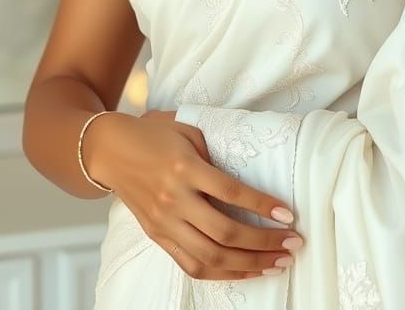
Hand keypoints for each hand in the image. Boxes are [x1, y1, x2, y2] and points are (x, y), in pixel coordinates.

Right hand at [86, 109, 301, 281]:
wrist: (110, 151)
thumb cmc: (154, 135)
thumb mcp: (188, 131)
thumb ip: (216, 155)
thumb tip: (248, 181)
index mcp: (185, 168)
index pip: (231, 192)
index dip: (262, 206)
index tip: (288, 214)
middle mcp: (174, 199)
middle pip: (225, 231)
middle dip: (264, 242)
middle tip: (294, 243)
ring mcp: (165, 222)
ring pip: (211, 256)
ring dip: (250, 264)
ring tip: (279, 262)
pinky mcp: (158, 237)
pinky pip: (192, 264)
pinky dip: (223, 273)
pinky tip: (248, 270)